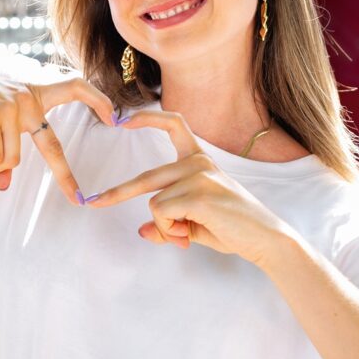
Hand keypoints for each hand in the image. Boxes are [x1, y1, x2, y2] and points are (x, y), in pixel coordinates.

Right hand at [0, 48, 114, 203]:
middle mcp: (27, 98)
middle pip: (52, 144)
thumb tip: (3, 183)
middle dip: (66, 176)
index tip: (114, 117)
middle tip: (78, 198)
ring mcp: (11, 106)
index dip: (96, 100)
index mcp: (32, 91)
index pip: (75, 86)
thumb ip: (2, 146)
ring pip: (12, 159)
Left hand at [88, 110, 291, 265]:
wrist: (265, 239)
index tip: (121, 120)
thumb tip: (141, 230)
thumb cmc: (232, 228)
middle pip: (146, 177)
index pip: (173, 124)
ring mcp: (199, 175)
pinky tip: (190, 236)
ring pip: (155, 203)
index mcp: (198, 160)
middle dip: (116, 194)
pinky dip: (170, 230)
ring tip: (188, 235)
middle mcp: (198, 162)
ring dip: (166, 227)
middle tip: (92, 202)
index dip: (147, 118)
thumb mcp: (194, 224)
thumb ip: (168, 223)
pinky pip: (162, 213)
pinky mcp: (199, 193)